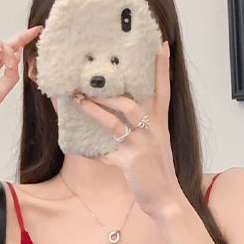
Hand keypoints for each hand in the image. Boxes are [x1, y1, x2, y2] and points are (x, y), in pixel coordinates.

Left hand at [71, 40, 183, 218]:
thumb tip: (124, 110)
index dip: (161, 67)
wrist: (167, 199)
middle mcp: (152, 130)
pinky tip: (80, 148)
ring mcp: (141, 146)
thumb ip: (145, 125)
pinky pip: (105, 154)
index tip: (160, 44)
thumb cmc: (159, 170)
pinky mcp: (131, 163)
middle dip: (106, 92)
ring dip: (94, 110)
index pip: (162, 89)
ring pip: (115, 122)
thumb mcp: (158, 143)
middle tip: (86, 81)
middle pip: (130, 102)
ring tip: (77, 100)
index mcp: (159, 123)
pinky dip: (92, 152)